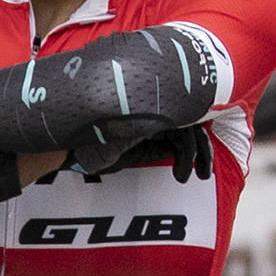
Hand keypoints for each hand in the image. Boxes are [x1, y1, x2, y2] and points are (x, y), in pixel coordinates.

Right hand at [61, 115, 213, 183]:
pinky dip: (188, 156)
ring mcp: (153, 104)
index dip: (196, 137)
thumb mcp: (133, 147)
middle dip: (203, 147)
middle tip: (204, 173)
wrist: (71, 147)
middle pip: (196, 113)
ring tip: (191, 177)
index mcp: (148, 102)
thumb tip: (183, 148)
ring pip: (193, 124)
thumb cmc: (95, 148)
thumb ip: (157, 141)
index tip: (199, 164)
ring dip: (198, 155)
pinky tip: (178, 174)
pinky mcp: (152, 117)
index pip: (185, 110)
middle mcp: (153, 99)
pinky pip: (185, 133)